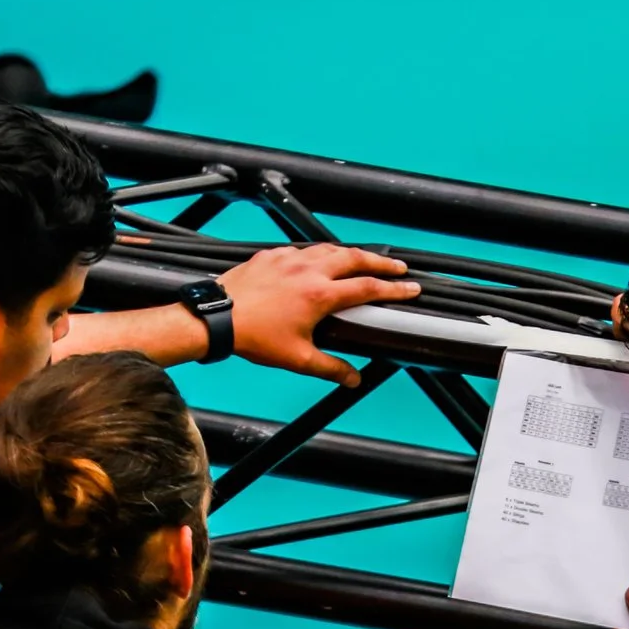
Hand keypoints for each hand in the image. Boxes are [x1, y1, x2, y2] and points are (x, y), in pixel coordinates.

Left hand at [217, 244, 418, 386]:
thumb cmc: (254, 337)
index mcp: (321, 295)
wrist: (217, 318)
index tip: (411, 288)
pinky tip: (317, 262)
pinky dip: (317, 254)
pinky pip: (301, 250)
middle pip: (355, 258)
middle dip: (380, 263)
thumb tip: (353, 379)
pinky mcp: (271, 255)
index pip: (368, 287)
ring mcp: (289, 259)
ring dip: (350, 254)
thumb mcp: (298, 358)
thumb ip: (330, 368)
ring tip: (362, 260)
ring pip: (329, 249)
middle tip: (397, 268)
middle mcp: (309, 270)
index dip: (394, 288)